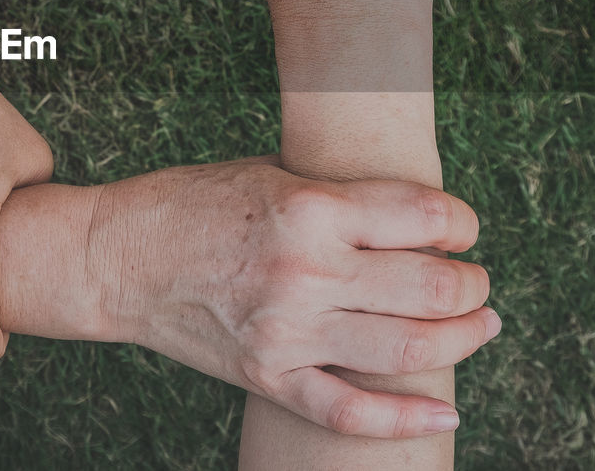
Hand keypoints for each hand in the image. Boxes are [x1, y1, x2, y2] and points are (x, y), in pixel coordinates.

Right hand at [91, 158, 497, 437]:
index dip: (463, 222)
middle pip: (431, 288)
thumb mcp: (270, 174)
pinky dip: (405, 421)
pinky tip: (444, 414)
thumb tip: (417, 216)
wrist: (114, 258)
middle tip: (477, 281)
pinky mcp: (267, 376)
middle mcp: (305, 272)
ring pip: (408, 350)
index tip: (463, 228)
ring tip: (479, 325)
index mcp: (308, 208)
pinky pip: (350, 412)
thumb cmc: (192, 203)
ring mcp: (286, 332)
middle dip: (473, 284)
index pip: (426, 217)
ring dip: (462, 339)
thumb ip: (341, 194)